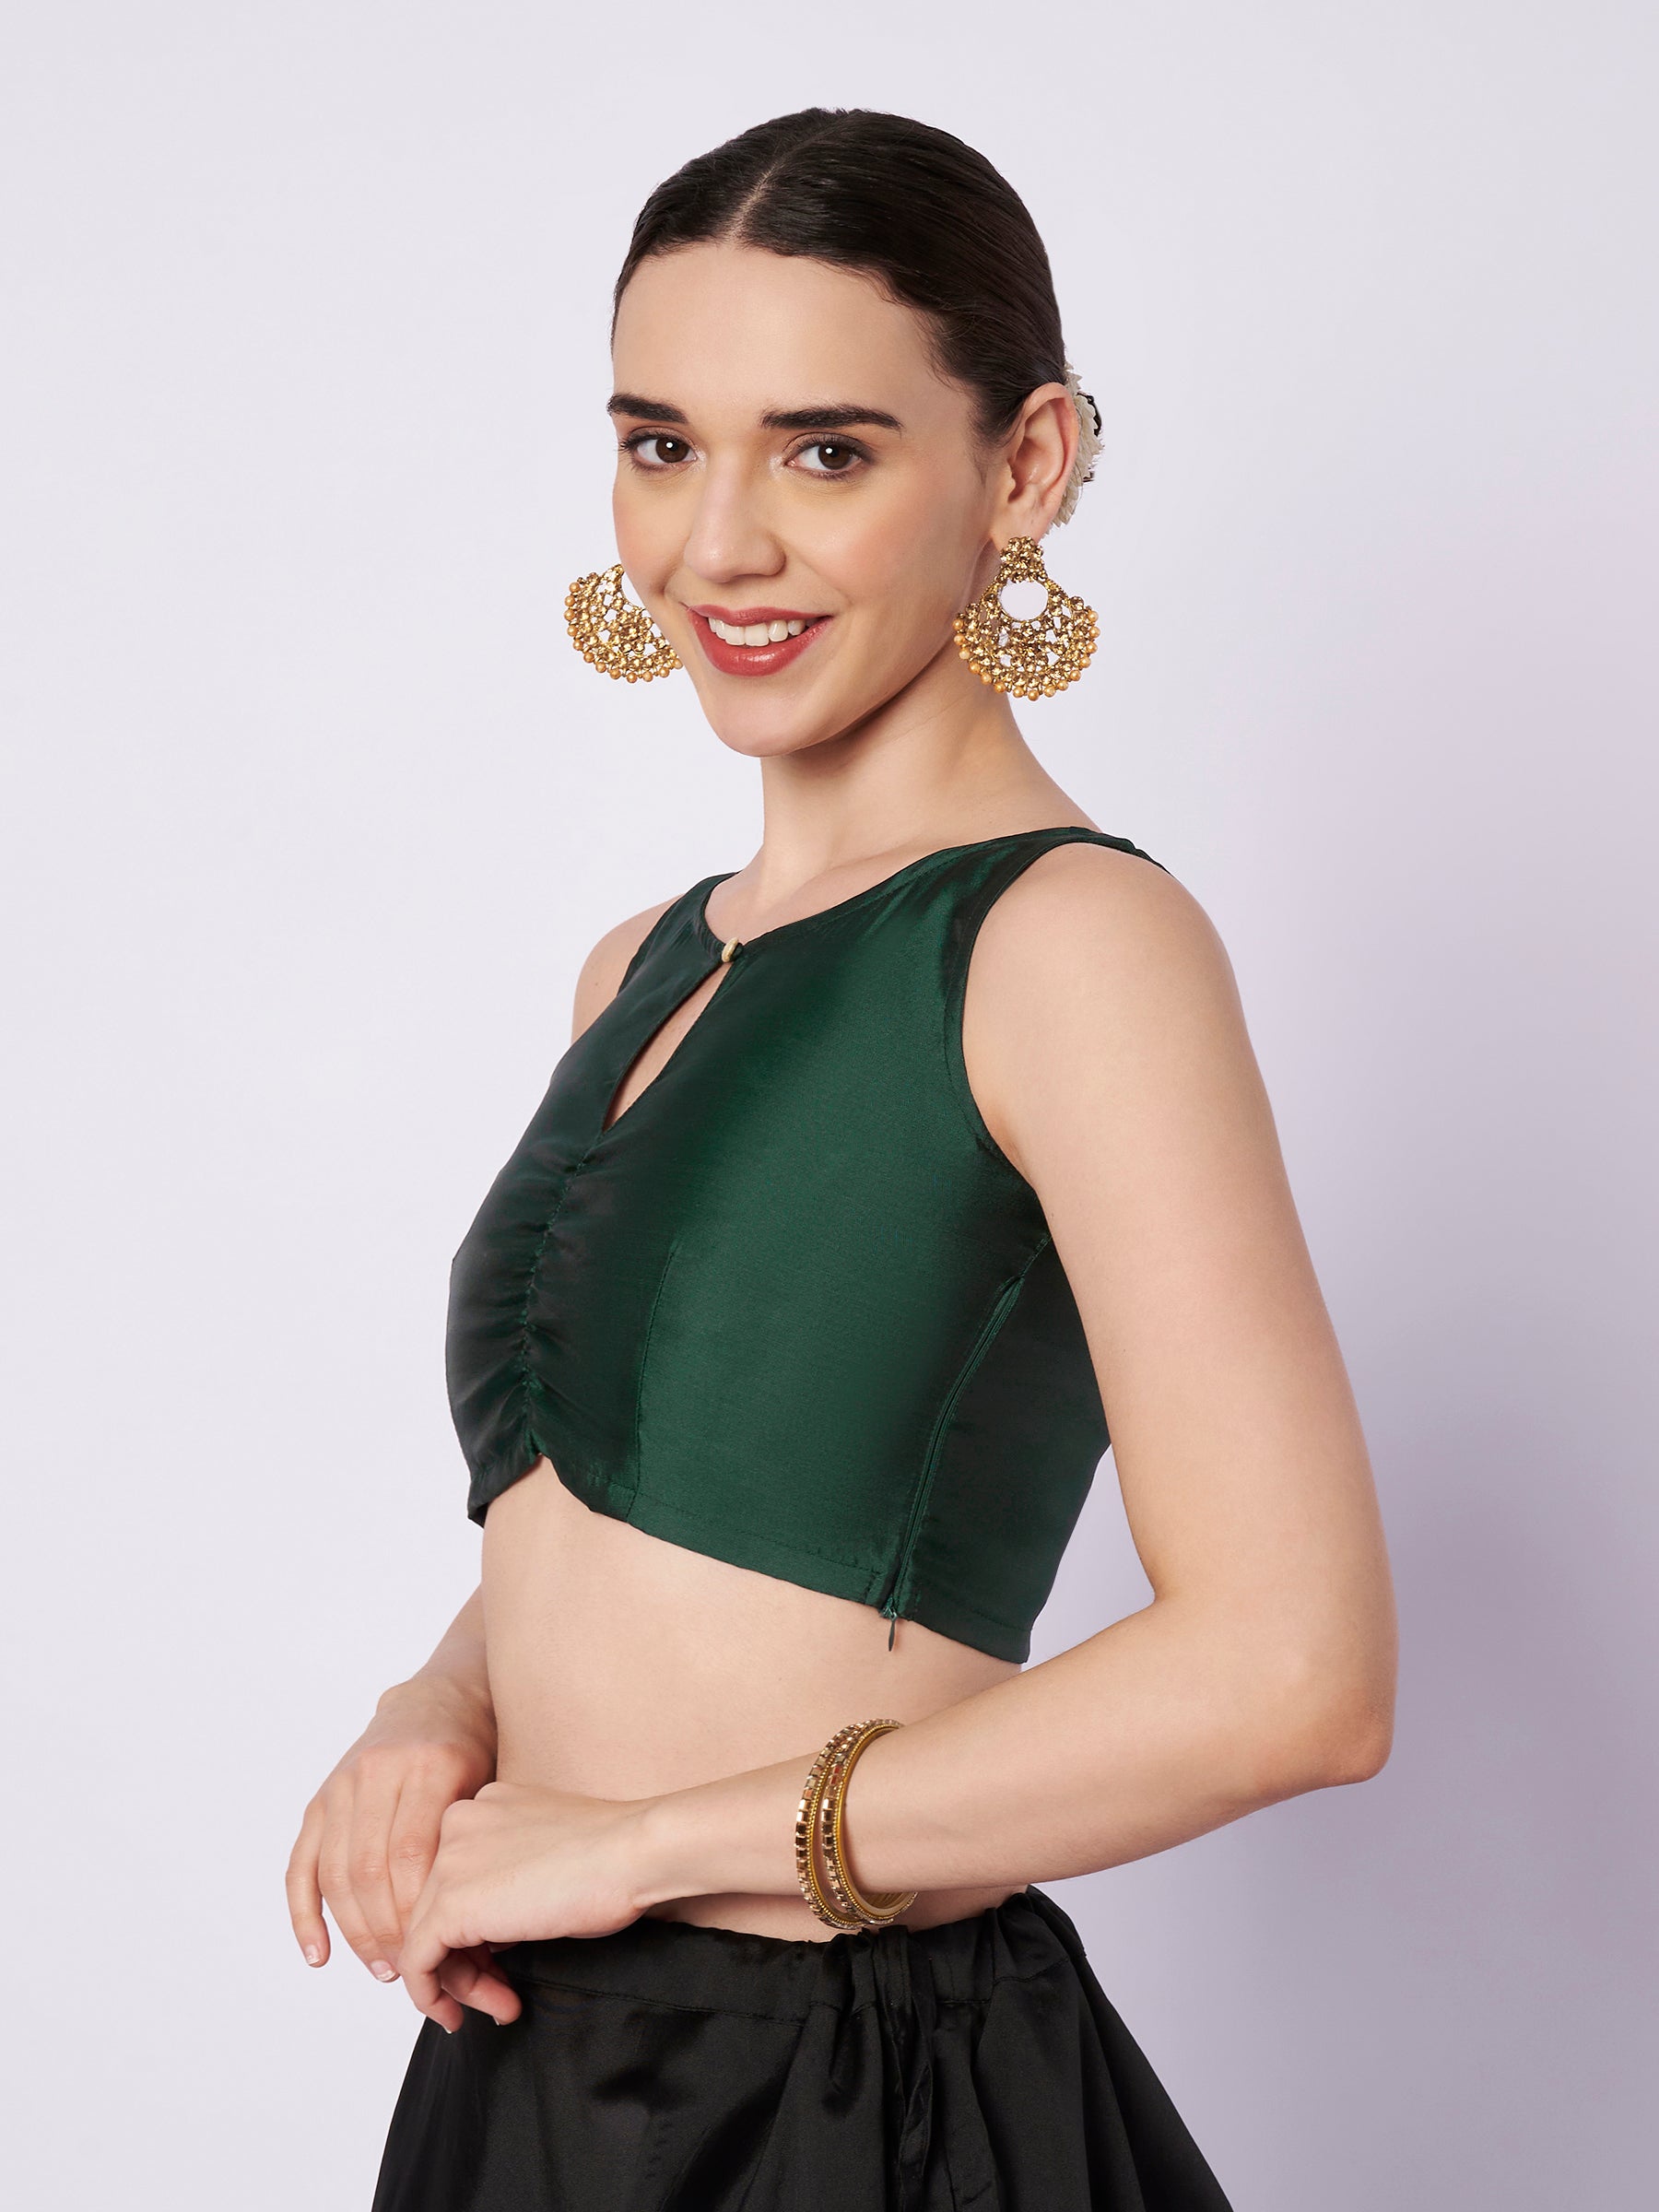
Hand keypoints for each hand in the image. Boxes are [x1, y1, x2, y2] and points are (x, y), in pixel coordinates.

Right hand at [285, 1676, 497, 2008]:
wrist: (440, 1699)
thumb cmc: (478, 1750)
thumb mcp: (491, 1783)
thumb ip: (475, 1841)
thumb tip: (479, 1926)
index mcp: (431, 1765)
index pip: (411, 1855)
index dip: (418, 1912)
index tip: (437, 1952)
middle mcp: (379, 1771)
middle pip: (370, 1870)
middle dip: (389, 1931)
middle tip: (411, 1971)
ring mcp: (343, 1784)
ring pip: (337, 1874)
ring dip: (356, 1931)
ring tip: (382, 1968)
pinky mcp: (321, 1799)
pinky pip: (302, 1865)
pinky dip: (305, 1914)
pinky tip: (320, 1954)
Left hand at [398, 1780, 652, 2032]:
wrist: (633, 1853)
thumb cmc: (612, 1856)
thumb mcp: (544, 1860)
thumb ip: (509, 1879)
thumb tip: (489, 1932)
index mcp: (483, 1805)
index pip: (456, 1878)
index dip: (475, 1929)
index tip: (501, 1963)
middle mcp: (456, 1823)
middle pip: (437, 1907)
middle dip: (469, 1962)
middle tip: (503, 1996)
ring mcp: (449, 1860)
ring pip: (427, 1936)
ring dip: (462, 1983)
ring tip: (503, 2008)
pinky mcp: (450, 1904)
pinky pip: (418, 1961)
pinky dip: (433, 1995)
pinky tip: (460, 2015)